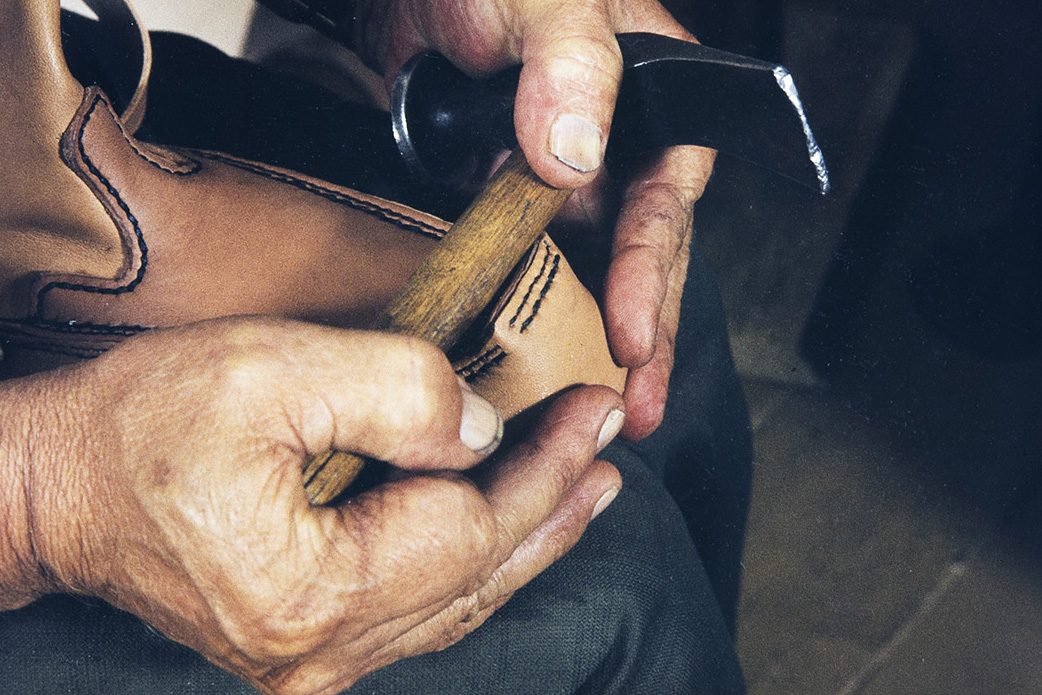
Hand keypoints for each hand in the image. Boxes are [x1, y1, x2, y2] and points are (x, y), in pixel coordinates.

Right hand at [3, 318, 622, 693]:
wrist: (53, 489)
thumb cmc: (138, 427)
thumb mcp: (270, 373)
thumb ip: (395, 392)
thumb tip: (479, 430)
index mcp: (313, 593)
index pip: (473, 529)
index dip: (547, 469)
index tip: (597, 413)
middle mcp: (318, 652)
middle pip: (476, 577)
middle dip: (556, 507)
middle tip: (613, 454)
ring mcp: (309, 660)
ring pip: (454, 602)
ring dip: (526, 541)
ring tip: (583, 492)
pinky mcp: (300, 643)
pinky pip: (415, 610)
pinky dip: (470, 565)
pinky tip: (501, 533)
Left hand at [354, 0, 716, 436]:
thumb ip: (568, 63)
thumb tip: (578, 153)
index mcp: (656, 101)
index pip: (666, 201)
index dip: (652, 275)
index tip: (631, 337)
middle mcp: (624, 148)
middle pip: (647, 255)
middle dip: (646, 336)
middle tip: (637, 410)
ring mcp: (576, 178)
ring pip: (602, 270)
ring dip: (606, 341)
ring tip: (609, 411)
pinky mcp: (527, 199)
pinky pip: (547, 263)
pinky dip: (550, 314)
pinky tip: (549, 362)